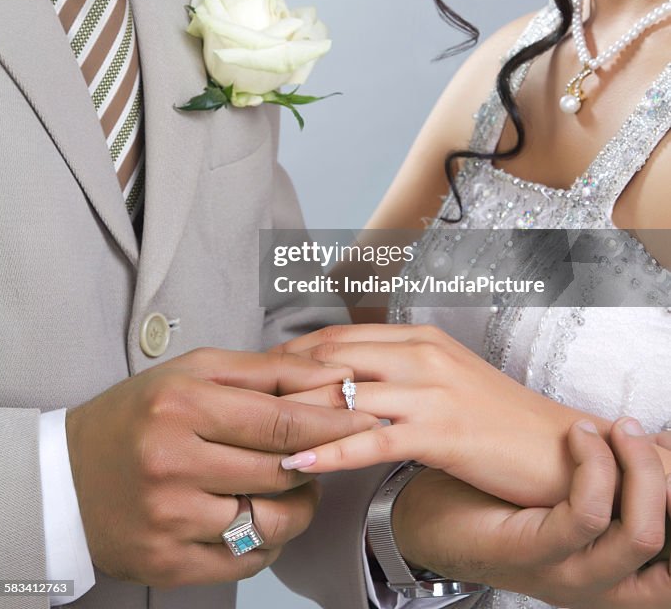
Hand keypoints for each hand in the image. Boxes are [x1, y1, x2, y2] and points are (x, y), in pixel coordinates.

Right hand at [65, 347, 375, 586]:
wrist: (63, 479)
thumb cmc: (137, 416)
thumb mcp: (191, 372)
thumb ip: (264, 371)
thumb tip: (332, 373)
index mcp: (180, 404)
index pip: (279, 419)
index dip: (333, 420)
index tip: (368, 417)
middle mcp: (173, 462)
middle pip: (280, 470)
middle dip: (318, 461)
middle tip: (327, 451)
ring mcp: (169, 519)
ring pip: (270, 520)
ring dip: (298, 504)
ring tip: (294, 485)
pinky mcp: (167, 563)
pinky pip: (246, 560)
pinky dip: (267, 540)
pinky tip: (260, 515)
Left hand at [277, 324, 670, 507]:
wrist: (556, 448)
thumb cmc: (499, 419)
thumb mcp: (447, 379)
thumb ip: (402, 371)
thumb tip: (352, 380)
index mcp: (420, 338)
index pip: (341, 336)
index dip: (294, 350)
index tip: (258, 368)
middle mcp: (421, 355)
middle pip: (333, 356)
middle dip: (282, 374)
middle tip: (241, 395)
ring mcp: (430, 391)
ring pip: (347, 392)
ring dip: (296, 410)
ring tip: (252, 427)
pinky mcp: (439, 432)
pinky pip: (372, 438)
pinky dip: (331, 449)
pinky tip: (300, 460)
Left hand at [393, 419, 670, 607]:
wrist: (431, 516)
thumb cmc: (502, 500)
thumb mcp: (571, 491)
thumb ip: (613, 480)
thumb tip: (659, 442)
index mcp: (618, 572)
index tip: (665, 444)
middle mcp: (603, 584)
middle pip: (668, 541)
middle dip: (662, 475)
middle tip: (635, 431)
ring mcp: (571, 576)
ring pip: (640, 533)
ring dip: (634, 466)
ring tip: (610, 428)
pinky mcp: (536, 555)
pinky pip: (587, 514)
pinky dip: (592, 465)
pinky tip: (578, 435)